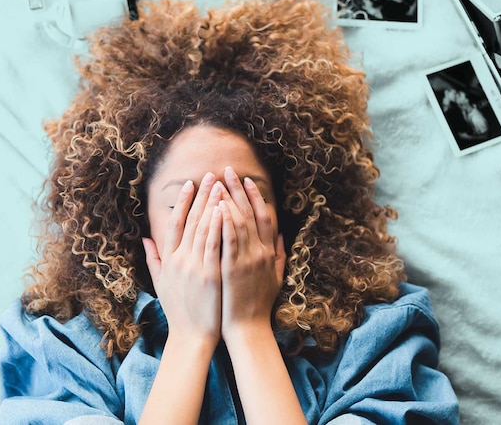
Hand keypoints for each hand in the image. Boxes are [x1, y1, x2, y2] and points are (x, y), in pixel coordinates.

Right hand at [143, 172, 223, 346]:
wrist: (191, 336)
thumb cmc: (179, 310)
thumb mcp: (161, 283)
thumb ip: (153, 258)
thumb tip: (145, 238)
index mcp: (169, 259)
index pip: (175, 223)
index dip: (183, 201)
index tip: (190, 184)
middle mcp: (179, 259)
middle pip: (191, 220)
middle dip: (201, 196)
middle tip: (210, 175)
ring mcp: (193, 266)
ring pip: (203, 228)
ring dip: (211, 204)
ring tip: (220, 185)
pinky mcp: (209, 275)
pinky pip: (214, 245)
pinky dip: (217, 226)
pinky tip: (223, 209)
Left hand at [218, 167, 285, 339]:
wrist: (248, 329)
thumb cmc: (258, 305)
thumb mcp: (276, 277)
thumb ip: (279, 254)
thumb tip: (282, 234)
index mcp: (269, 253)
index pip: (264, 217)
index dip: (255, 196)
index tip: (246, 180)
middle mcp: (260, 252)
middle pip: (250, 213)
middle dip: (238, 190)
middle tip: (227, 170)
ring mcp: (248, 260)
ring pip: (239, 222)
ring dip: (229, 200)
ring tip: (219, 182)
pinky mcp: (233, 269)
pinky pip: (229, 240)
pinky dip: (225, 222)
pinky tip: (218, 207)